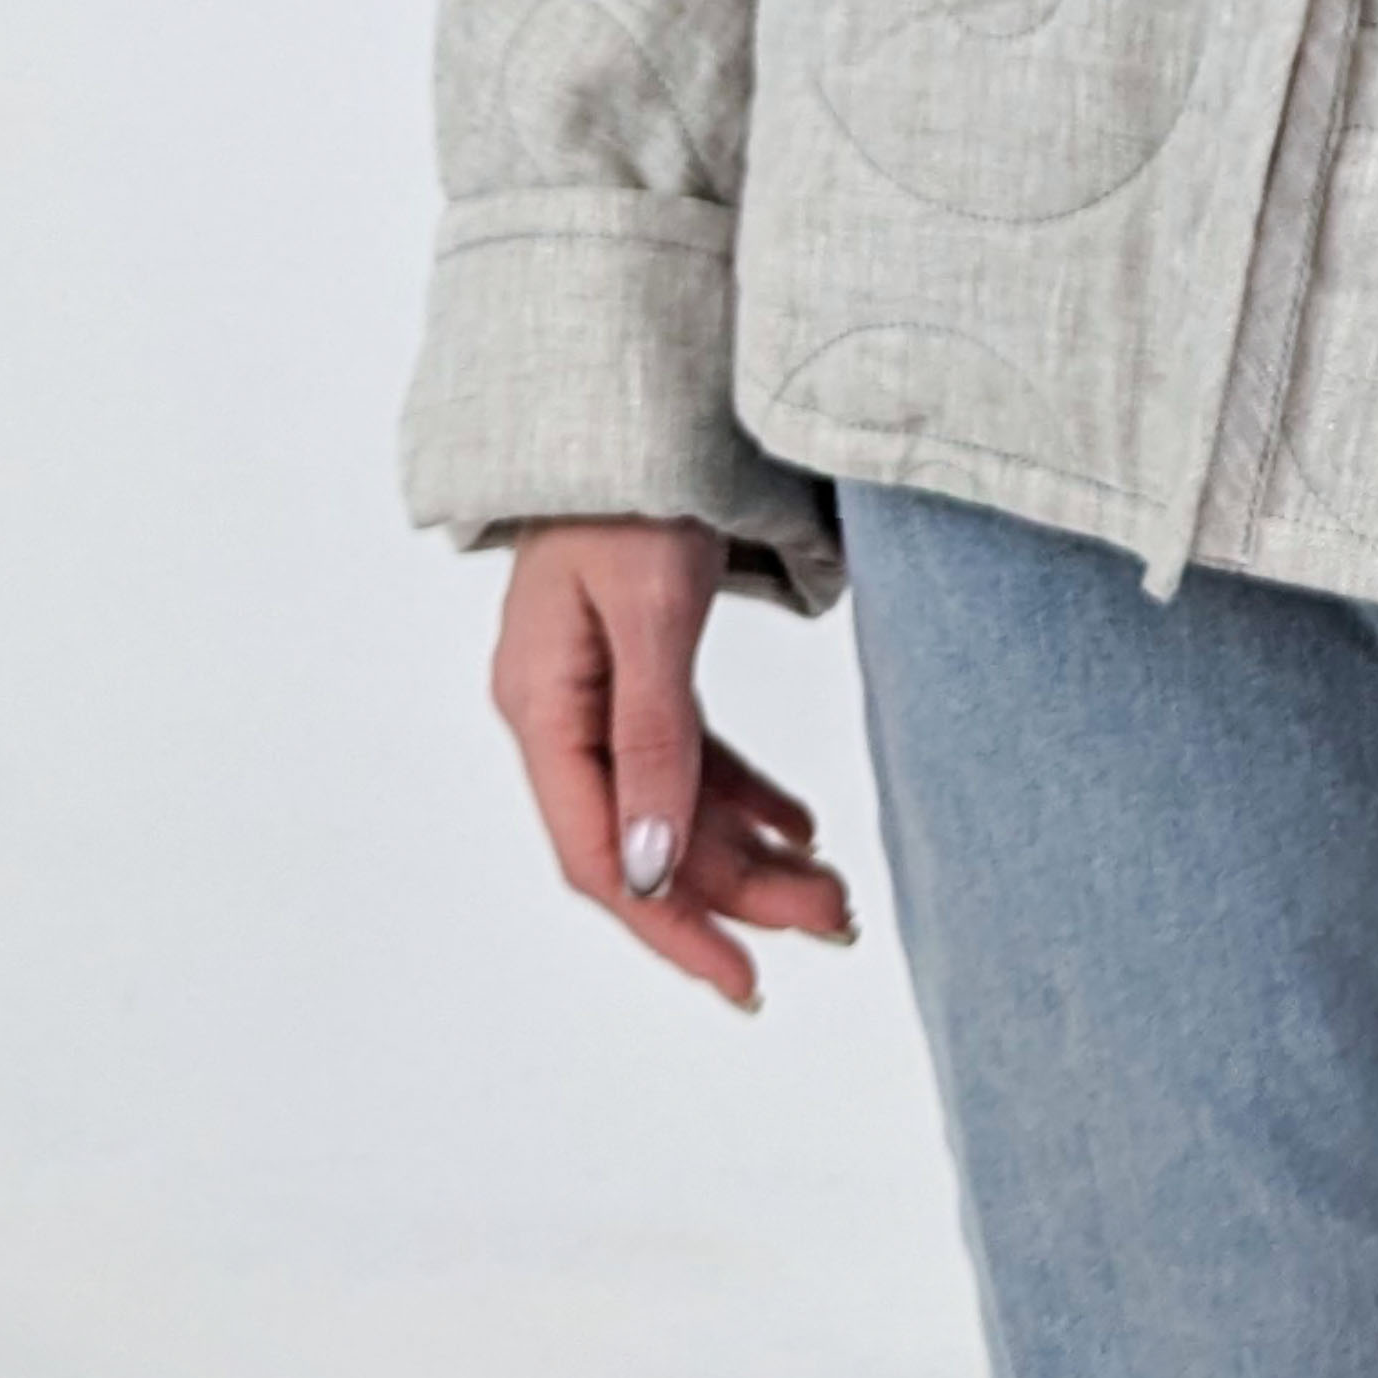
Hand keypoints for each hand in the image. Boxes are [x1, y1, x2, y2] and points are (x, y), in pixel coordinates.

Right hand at [490, 517, 858, 1009]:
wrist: (636, 398)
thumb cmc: (632, 489)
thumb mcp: (651, 612)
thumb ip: (654, 740)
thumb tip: (654, 873)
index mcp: (543, 710)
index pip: (602, 858)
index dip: (672, 928)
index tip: (744, 979)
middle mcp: (562, 714)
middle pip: (650, 839)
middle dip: (739, 893)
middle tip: (834, 926)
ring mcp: (598, 692)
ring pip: (676, 804)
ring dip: (752, 852)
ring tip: (835, 893)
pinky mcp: (638, 667)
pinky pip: (690, 755)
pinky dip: (744, 795)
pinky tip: (800, 828)